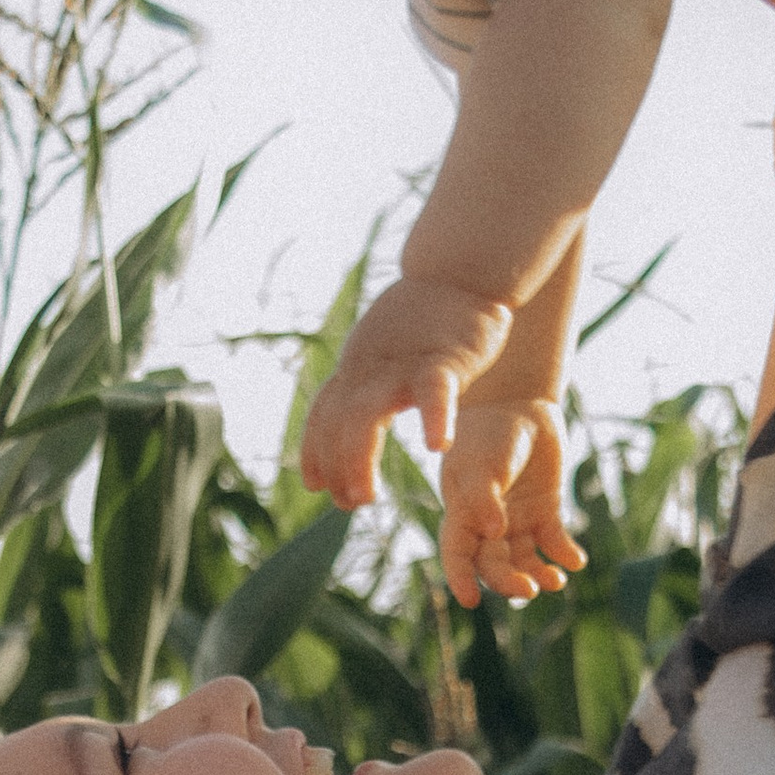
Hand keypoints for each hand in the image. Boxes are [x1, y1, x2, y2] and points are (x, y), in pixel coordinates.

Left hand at [301, 277, 514, 508]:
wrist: (460, 271)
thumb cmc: (427, 319)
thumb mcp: (386, 353)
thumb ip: (368, 383)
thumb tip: (352, 415)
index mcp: (357, 368)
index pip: (323, 413)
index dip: (314, 449)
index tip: (315, 485)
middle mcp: (370, 367)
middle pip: (338, 420)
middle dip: (335, 464)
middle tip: (347, 502)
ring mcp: (403, 363)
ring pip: (367, 413)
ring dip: (359, 457)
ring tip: (365, 496)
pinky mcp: (444, 358)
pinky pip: (436, 392)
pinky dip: (435, 418)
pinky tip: (437, 446)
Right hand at [440, 395, 587, 608]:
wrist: (520, 401)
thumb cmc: (490, 430)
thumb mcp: (482, 462)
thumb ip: (484, 497)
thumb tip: (494, 533)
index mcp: (463, 513)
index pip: (457, 555)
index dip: (461, 580)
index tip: (471, 602)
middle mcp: (488, 523)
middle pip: (494, 564)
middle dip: (509, 582)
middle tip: (529, 589)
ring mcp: (517, 518)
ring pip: (525, 560)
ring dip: (538, 575)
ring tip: (555, 581)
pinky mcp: (545, 510)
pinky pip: (554, 541)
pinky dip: (565, 554)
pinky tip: (576, 561)